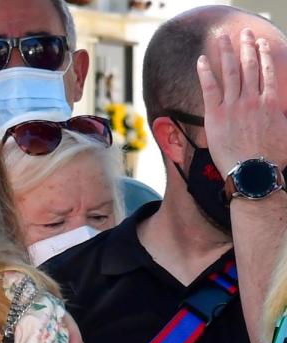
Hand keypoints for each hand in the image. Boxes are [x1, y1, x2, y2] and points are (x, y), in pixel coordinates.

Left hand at [198, 29, 286, 176]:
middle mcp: (252, 100)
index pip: (267, 73)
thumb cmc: (272, 158)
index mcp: (271, 103)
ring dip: (227, 52)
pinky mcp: (216, 114)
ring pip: (231, 72)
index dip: (264, 56)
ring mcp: (234, 106)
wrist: (253, 172)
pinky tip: (202, 59)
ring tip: (223, 38)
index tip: (261, 43)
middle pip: (249, 67)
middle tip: (244, 32)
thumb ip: (283, 118)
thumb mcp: (286, 133)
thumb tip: (282, 113)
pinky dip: (206, 72)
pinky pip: (210, 88)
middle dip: (247, 47)